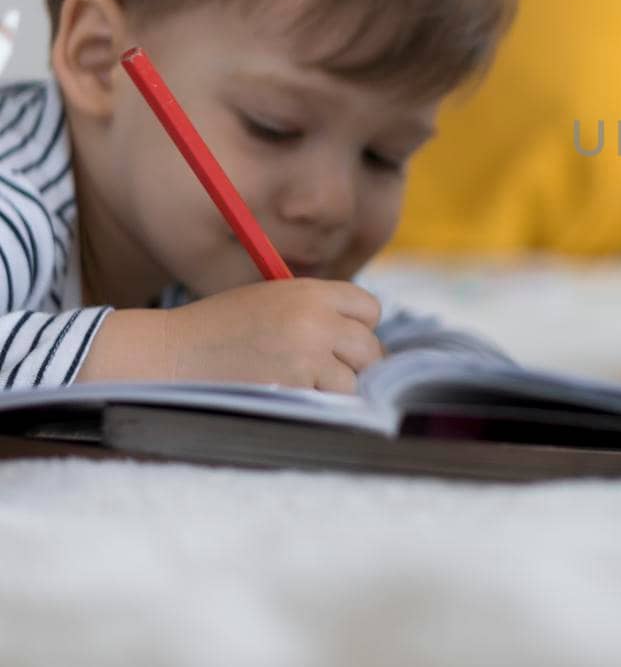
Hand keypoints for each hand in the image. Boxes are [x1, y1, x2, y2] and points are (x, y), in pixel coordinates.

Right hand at [165, 279, 385, 392]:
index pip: (369, 308)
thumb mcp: (272, 299)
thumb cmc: (221, 327)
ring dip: (336, 389)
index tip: (346, 339)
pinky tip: (290, 396)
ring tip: (302, 384)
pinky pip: (329, 402)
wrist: (174, 353)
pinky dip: (317, 405)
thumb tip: (362, 338)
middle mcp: (316, 320)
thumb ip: (317, 310)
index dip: (361, 326)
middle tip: (331, 370)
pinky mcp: (295, 388)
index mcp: (311, 292)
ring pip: (354, 381)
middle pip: (371, 348)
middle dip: (356, 362)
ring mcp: (308, 356)